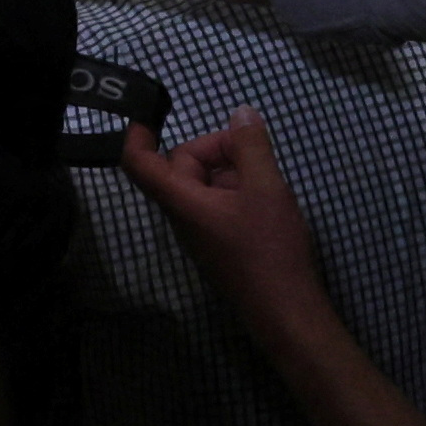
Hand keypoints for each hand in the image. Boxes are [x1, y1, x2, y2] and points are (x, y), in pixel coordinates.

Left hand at [116, 112, 338, 351]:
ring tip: (268, 177)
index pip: (141, 164)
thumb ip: (251, 147)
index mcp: (182, 202)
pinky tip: (269, 198)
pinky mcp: (221, 245)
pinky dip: (239, 191)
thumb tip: (239, 113)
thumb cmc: (270, 249)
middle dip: (214, 149)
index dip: (138, 135)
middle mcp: (184, 218)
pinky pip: (219, 205)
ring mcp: (203, 234)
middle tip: (253, 150)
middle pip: (182, 167)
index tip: (150, 113)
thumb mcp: (266, 188)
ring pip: (205, 185)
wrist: (287, 312)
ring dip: (231, 170)